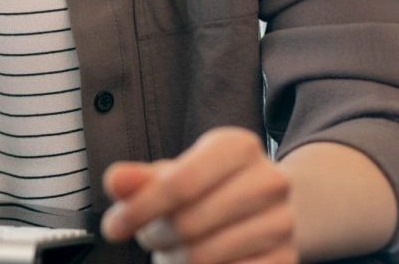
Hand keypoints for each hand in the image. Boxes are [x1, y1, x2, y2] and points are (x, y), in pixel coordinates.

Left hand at [100, 126, 296, 263]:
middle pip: (188, 224)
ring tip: (173, 249)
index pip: (178, 184)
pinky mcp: (286, 259)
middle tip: (149, 237)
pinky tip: (199, 262)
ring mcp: (283, 223)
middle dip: (154, 236)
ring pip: (205, 257)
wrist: (260, 210)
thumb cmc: (204, 188)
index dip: (138, 210)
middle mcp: (269, 181)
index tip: (112, 228)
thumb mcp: (170, 175)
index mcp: (238, 147)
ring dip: (175, 259)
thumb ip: (138, 179)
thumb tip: (115, 181)